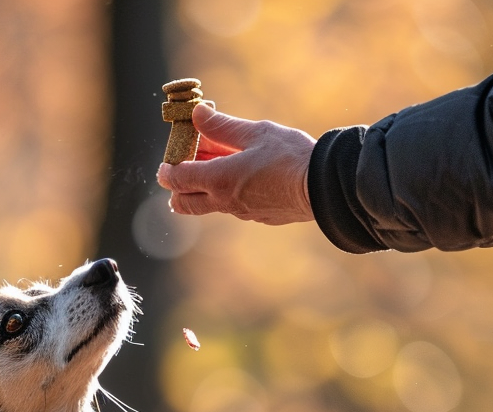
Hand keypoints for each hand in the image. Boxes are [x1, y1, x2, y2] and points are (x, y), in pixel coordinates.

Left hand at [156, 105, 315, 224]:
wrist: (324, 188)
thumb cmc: (291, 157)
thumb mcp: (256, 133)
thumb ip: (222, 126)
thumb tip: (196, 114)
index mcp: (219, 180)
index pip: (177, 179)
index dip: (168, 166)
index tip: (171, 154)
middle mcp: (225, 202)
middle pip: (184, 203)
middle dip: (177, 187)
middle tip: (186, 165)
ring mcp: (242, 213)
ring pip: (208, 205)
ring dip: (204, 187)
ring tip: (219, 162)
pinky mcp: (259, 217)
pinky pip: (232, 207)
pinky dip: (227, 192)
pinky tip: (244, 175)